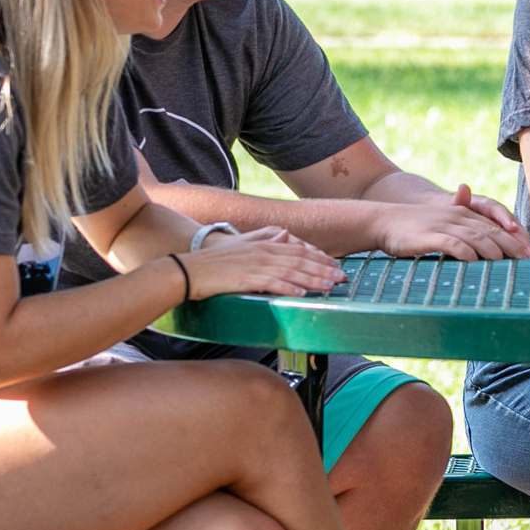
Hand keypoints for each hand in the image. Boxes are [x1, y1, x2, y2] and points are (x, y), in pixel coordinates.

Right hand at [176, 226, 343, 298]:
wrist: (187, 270)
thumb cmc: (214, 263)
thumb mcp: (242, 247)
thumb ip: (264, 241)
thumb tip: (285, 236)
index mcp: (264, 245)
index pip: (299, 251)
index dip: (320, 258)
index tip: (336, 266)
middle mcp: (262, 252)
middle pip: (300, 260)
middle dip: (323, 269)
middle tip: (342, 278)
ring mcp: (254, 265)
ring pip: (290, 272)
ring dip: (312, 279)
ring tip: (329, 286)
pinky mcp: (244, 278)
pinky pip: (270, 283)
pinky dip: (287, 287)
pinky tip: (300, 293)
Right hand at [375, 191, 529, 259]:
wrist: (384, 221)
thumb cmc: (414, 229)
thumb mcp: (442, 226)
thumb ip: (464, 235)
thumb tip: (482, 254)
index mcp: (464, 214)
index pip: (496, 225)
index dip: (515, 239)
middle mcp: (458, 217)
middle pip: (492, 231)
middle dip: (513, 246)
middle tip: (529, 261)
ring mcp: (444, 225)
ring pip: (476, 236)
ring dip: (494, 250)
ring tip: (509, 264)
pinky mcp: (430, 236)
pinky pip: (452, 243)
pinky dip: (466, 253)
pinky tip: (477, 262)